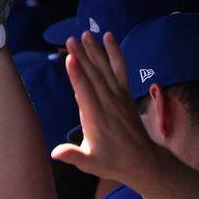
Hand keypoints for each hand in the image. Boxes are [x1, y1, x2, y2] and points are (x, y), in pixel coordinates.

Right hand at [51, 31, 165, 187]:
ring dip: (96, 51)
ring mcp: (119, 97)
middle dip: (82, 56)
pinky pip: (120, 69)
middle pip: (94, 76)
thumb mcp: (91, 163)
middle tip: (70, 40)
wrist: (143, 160)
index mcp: (97, 119)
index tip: (71, 59)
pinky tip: (109, 38)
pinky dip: (115, 53)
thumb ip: (74, 155)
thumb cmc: (112, 162)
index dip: (78, 75)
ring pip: (106, 69)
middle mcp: (109, 104)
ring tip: (85, 34)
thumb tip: (55, 153)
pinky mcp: (124, 93)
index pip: (86, 93)